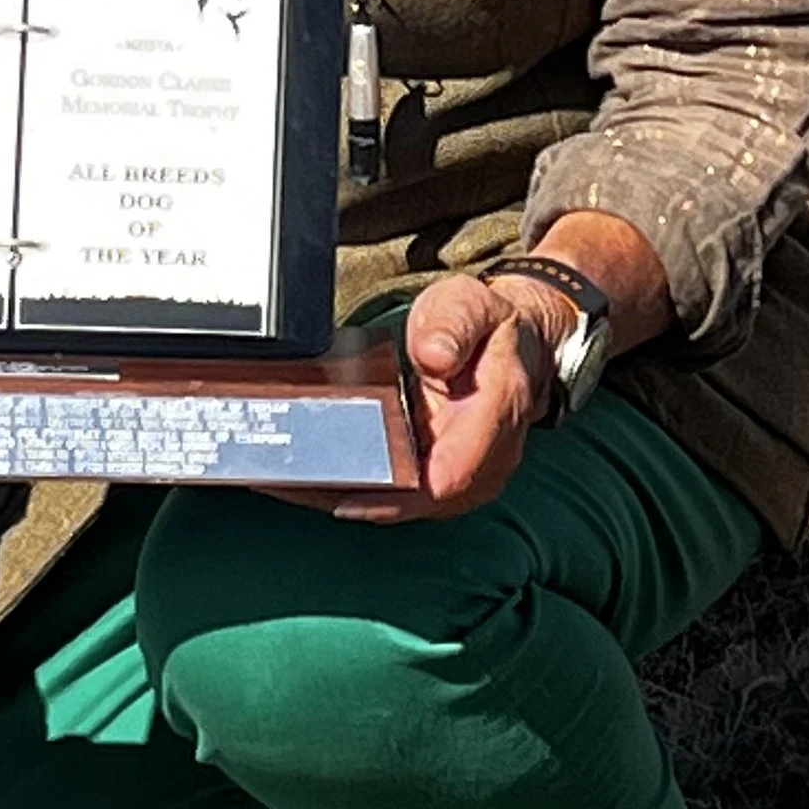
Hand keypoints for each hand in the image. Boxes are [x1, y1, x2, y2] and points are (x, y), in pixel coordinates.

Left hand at [279, 271, 565, 524]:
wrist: (518, 341)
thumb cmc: (489, 324)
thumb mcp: (471, 305)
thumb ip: (453, 325)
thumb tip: (433, 357)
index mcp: (499, 412)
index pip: (450, 475)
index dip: (397, 495)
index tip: (346, 498)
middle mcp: (490, 456)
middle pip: (420, 501)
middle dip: (355, 498)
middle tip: (292, 486)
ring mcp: (472, 473)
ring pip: (409, 504)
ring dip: (351, 497)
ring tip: (290, 485)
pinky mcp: (450, 477)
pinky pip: (407, 496)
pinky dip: (362, 491)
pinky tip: (316, 482)